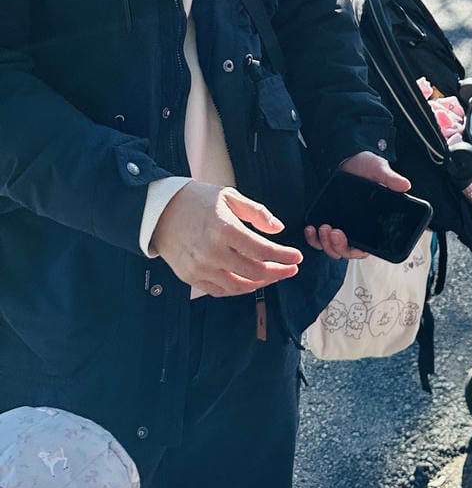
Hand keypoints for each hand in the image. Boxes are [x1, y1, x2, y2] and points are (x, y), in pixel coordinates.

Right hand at [150, 183, 302, 295]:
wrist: (159, 210)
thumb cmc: (196, 199)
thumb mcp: (229, 196)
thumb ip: (257, 212)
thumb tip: (278, 229)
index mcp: (225, 229)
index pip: (263, 251)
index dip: (284, 256)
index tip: (297, 257)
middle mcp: (212, 253)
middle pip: (255, 273)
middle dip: (278, 272)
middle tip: (290, 268)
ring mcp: (200, 268)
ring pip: (239, 286)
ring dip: (260, 283)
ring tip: (273, 275)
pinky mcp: (189, 277)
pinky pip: (219, 291)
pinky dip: (237, 288)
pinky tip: (249, 281)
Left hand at [304, 150, 411, 260]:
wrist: (346, 158)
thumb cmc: (365, 166)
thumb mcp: (378, 170)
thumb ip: (390, 179)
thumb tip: (405, 185)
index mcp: (373, 224)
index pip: (367, 248)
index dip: (360, 252)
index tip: (355, 246)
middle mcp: (356, 230)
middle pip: (347, 251)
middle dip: (339, 247)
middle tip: (334, 231)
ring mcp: (340, 227)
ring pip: (332, 249)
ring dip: (326, 244)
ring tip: (323, 227)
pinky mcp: (326, 221)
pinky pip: (318, 240)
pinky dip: (313, 239)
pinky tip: (311, 228)